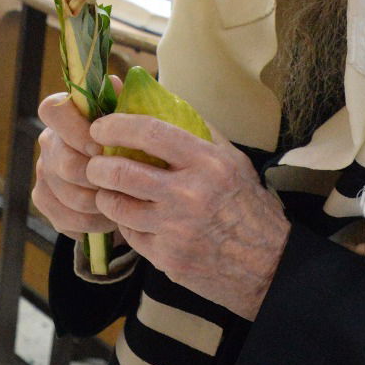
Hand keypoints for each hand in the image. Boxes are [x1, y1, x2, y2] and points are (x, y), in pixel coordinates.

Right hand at [33, 92, 118, 240]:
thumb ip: (124, 103)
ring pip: (69, 194)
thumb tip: (114, 83)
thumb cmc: (132, 147)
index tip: (101, 147)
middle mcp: (49, 142)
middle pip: (64, 162)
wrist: (129, 183)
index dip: (75, 130)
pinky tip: (110, 217)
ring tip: (125, 202)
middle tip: (124, 182)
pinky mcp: (45, 201)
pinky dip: (93, 222)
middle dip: (98, 177)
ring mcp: (44, 173)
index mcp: (66, 115)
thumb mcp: (134, 122)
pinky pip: (66, 218)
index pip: (52, 110)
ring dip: (101, 202)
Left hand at [84, 110, 291, 319]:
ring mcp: (176, 229)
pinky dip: (126, 223)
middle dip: (99, 166)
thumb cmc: (248, 205)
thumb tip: (155, 101)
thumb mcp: (233, 160)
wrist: (269, 263)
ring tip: (108, 189)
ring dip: (106, 196)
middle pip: (122, 172)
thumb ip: (197, 131)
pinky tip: (133, 217)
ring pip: (118, 207)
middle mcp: (189, 195)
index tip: (101, 126)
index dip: (117, 126)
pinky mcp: (167, 258)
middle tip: (95, 163)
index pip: (150, 133)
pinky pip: (130, 235)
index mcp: (207, 163)